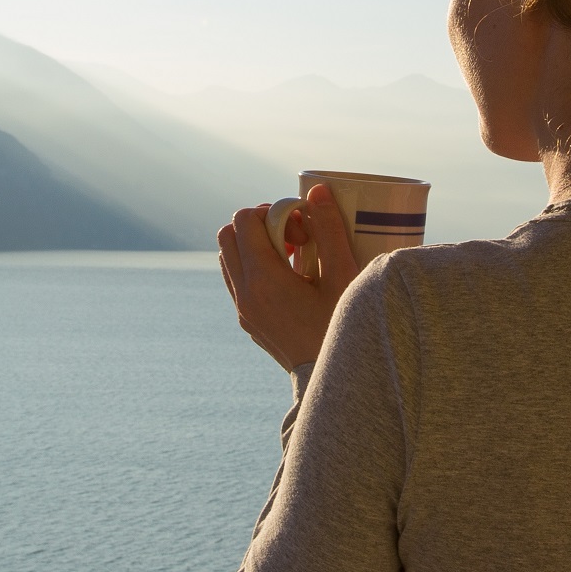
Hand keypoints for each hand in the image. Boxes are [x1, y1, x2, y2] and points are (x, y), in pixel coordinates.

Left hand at [217, 183, 359, 370]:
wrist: (332, 381)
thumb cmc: (342, 327)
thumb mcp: (343, 276)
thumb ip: (329, 229)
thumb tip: (317, 190)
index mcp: (264, 279)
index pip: (244, 220)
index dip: (273, 212)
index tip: (303, 229)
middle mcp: (245, 293)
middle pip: (227, 235)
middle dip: (258, 225)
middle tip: (294, 237)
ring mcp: (243, 310)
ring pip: (228, 257)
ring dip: (254, 246)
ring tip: (292, 258)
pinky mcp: (247, 321)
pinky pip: (237, 280)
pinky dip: (254, 268)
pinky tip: (289, 278)